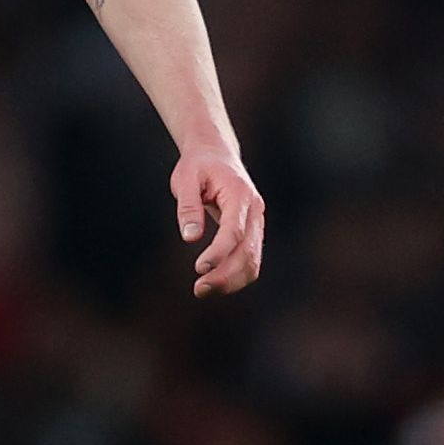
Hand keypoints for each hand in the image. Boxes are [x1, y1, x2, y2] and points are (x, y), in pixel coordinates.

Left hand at [172, 150, 265, 296]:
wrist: (216, 155)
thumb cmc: (199, 166)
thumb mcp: (186, 179)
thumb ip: (189, 207)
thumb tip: (191, 238)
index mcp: (240, 195)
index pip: (234, 231)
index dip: (219, 253)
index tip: (199, 268)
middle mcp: (255, 211)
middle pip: (248, 251)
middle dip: (226, 275)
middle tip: (199, 289)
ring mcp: (257, 223)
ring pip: (253, 260)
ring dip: (232, 281)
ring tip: (203, 290)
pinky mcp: (253, 232)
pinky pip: (250, 259)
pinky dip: (236, 276)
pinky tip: (215, 283)